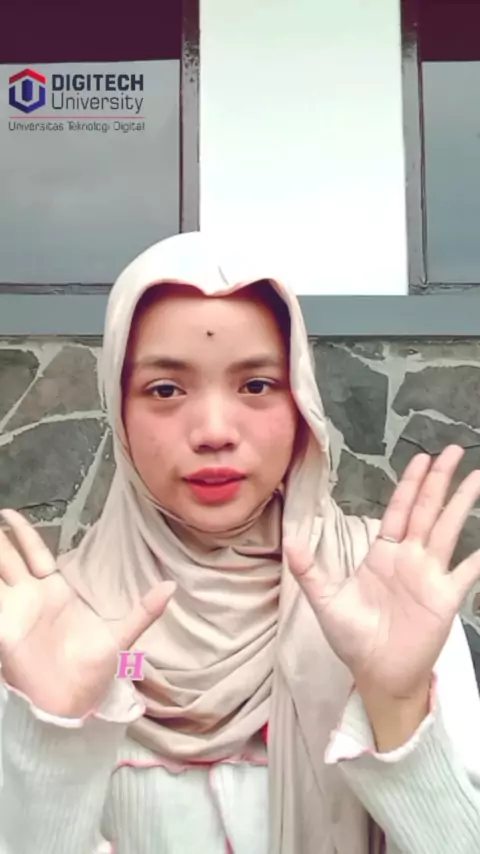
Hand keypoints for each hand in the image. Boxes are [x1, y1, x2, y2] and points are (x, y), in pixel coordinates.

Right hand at [0, 510, 174, 717]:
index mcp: (55, 592)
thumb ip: (144, 611)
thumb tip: (171, 586)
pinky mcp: (4, 629)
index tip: (9, 514)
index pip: (35, 553)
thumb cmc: (93, 673)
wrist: (73, 704)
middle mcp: (31, 597)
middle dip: (0, 541)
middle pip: (8, 559)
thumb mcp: (121, 638)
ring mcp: (14, 612)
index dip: (22, 533)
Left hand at [286, 445, 479, 702]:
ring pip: (448, 530)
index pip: (400, 510)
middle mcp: (410, 558)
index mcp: (384, 553)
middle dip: (440, 481)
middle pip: (427, 510)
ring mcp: (430, 575)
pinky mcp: (445, 597)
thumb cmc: (352, 638)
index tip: (422, 459)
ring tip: (476, 477)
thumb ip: (309, 570)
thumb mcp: (326, 600)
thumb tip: (289, 540)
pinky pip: (467, 571)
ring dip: (462, 503)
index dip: (411, 484)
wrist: (377, 675)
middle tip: (455, 452)